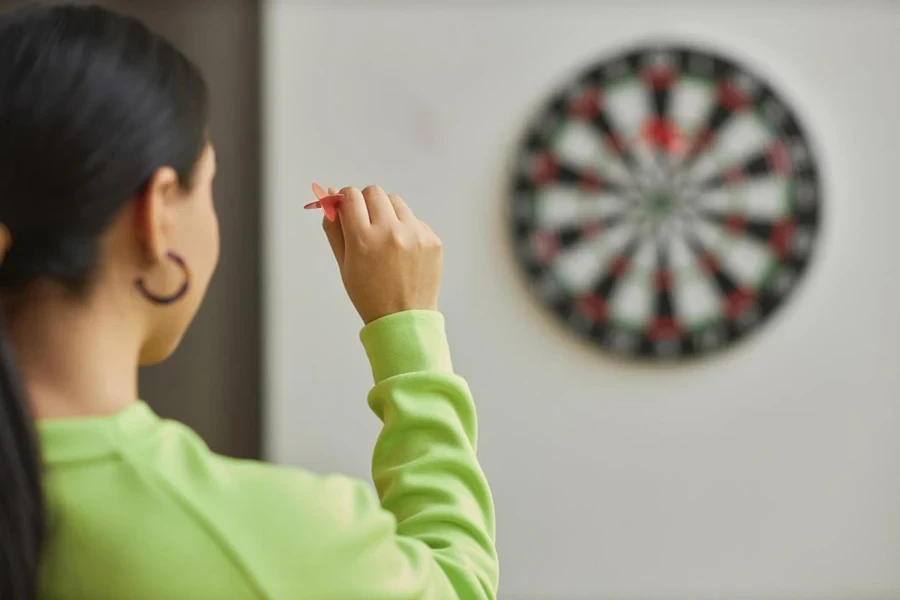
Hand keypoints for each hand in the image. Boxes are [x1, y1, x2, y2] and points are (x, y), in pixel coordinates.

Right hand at [322, 185, 441, 323]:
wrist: (404, 319)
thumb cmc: (369, 294)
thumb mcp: (344, 264)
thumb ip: (335, 229)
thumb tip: (330, 198)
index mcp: (364, 240)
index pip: (351, 196)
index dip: (345, 199)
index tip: (345, 208)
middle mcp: (391, 232)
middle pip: (374, 192)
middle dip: (365, 202)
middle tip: (365, 222)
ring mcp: (415, 235)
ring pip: (395, 202)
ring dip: (386, 212)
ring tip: (385, 239)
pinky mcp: (432, 240)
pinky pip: (414, 219)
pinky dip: (405, 228)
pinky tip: (402, 251)